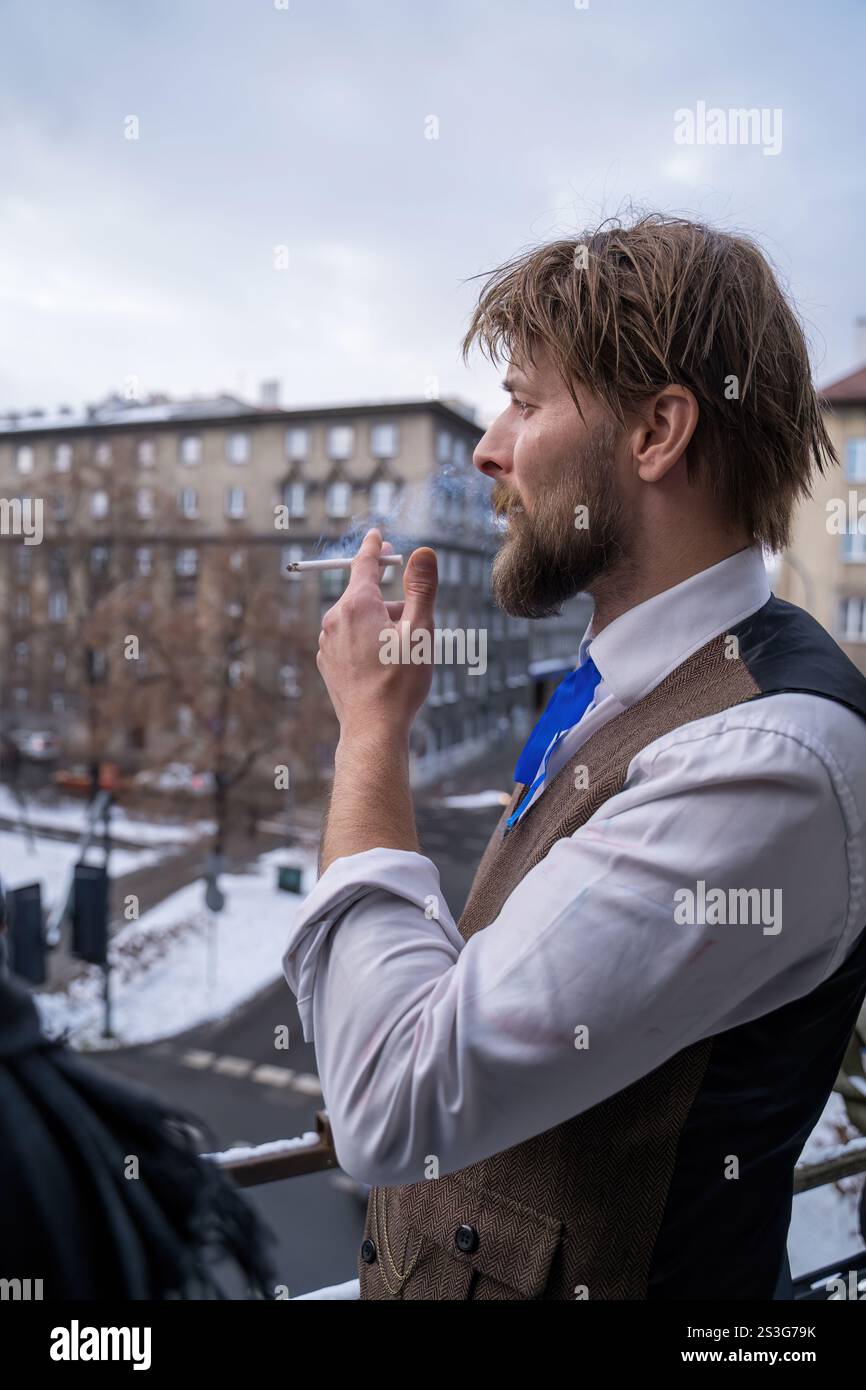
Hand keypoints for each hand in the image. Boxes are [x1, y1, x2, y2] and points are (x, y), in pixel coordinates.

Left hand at [316, 529, 437, 743]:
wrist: (373, 729)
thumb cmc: (400, 682)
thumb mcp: (420, 631)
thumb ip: (421, 588)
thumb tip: (423, 551)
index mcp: (357, 605)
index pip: (364, 563)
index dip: (375, 548)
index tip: (377, 535)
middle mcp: (335, 619)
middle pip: (365, 595)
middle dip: (389, 602)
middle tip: (414, 625)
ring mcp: (326, 642)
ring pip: (358, 619)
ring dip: (379, 625)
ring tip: (402, 655)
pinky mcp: (327, 663)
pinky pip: (349, 640)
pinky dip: (366, 642)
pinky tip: (383, 667)